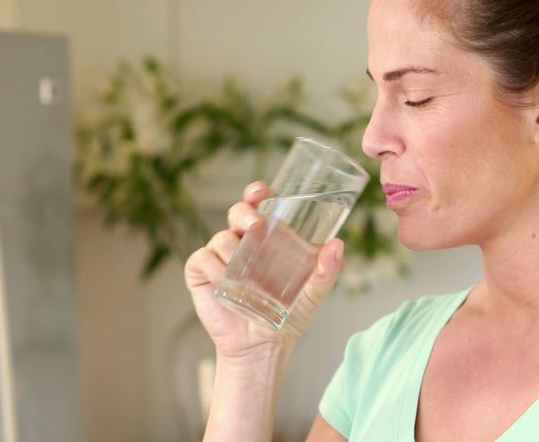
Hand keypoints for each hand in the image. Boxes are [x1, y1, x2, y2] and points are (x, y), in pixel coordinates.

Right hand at [184, 181, 345, 360]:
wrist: (262, 348)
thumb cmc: (287, 318)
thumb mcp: (312, 294)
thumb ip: (326, 272)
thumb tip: (338, 245)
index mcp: (266, 238)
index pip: (257, 204)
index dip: (255, 192)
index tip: (261, 191)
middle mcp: (241, 242)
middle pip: (236, 212)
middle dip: (243, 212)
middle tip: (254, 226)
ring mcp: (219, 256)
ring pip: (220, 238)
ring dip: (232, 252)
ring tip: (244, 275)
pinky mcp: (200, 273)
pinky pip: (202, 258)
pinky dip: (213, 268)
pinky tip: (224, 283)